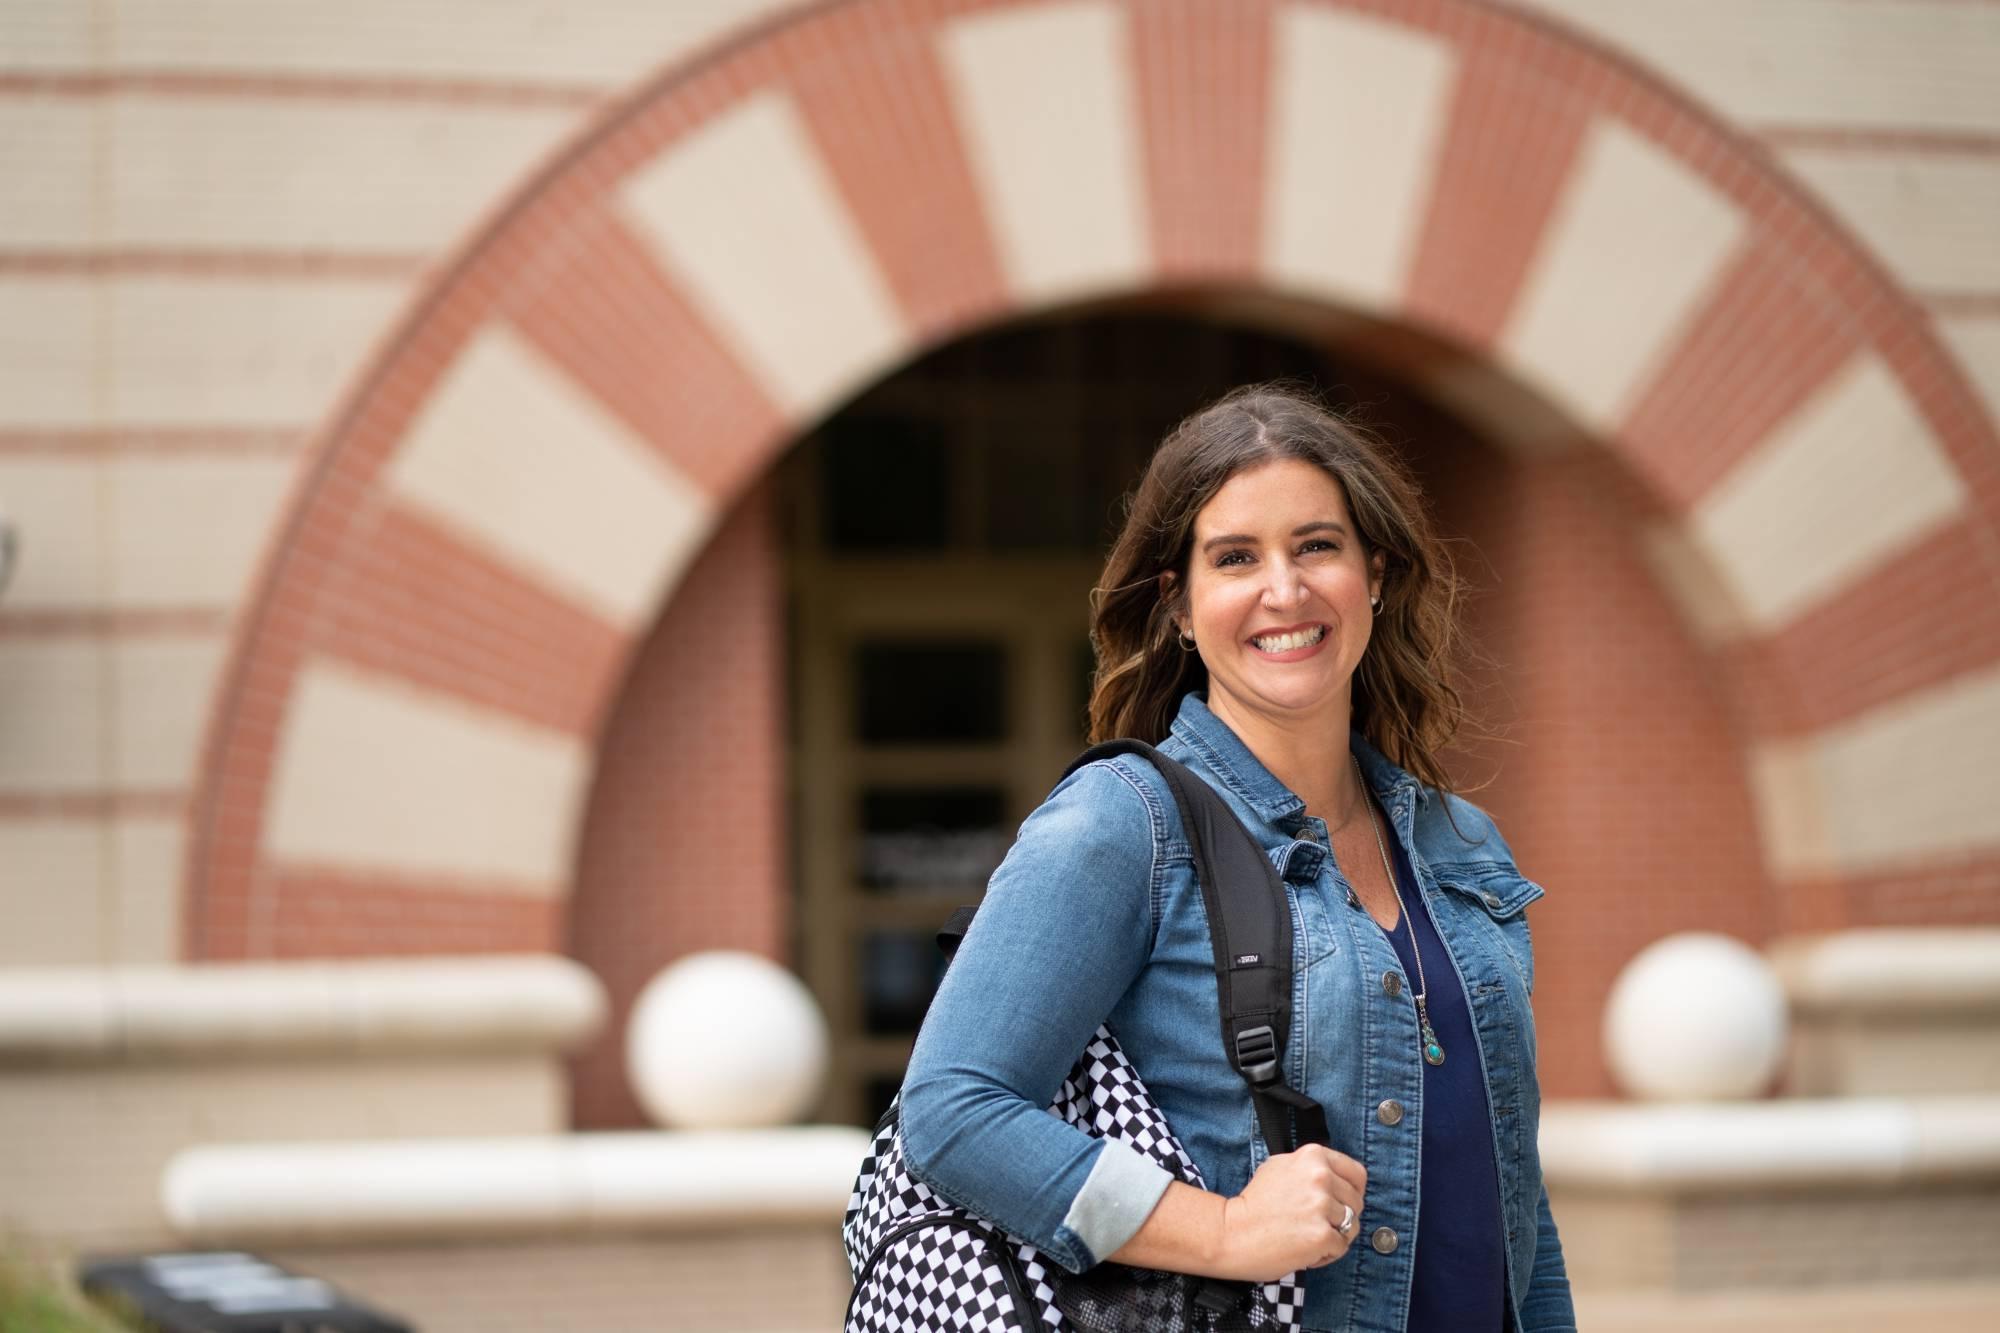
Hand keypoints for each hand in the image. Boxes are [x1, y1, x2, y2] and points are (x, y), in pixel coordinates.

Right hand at [1216, 1145, 1366, 1280]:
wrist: (1232, 1232)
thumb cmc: (1254, 1203)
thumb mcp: (1280, 1167)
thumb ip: (1310, 1168)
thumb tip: (1338, 1178)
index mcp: (1313, 1156)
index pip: (1357, 1173)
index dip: (1352, 1191)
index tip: (1342, 1201)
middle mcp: (1320, 1177)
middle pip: (1356, 1203)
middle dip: (1341, 1217)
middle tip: (1315, 1224)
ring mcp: (1322, 1206)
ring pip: (1352, 1226)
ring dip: (1334, 1236)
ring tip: (1308, 1237)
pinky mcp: (1321, 1235)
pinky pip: (1340, 1247)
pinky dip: (1326, 1254)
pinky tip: (1305, 1250)